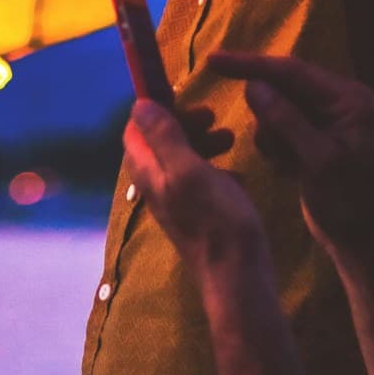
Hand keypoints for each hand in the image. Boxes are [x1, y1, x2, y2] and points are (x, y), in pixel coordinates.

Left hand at [120, 100, 268, 276]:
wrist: (238, 277)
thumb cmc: (216, 220)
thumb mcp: (190, 170)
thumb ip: (164, 137)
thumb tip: (139, 104)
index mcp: (149, 173)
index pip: (134, 130)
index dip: (154, 108)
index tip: (185, 97)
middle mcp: (157, 187)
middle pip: (160, 142)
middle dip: (185, 124)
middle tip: (214, 117)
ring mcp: (177, 202)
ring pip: (183, 160)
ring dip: (204, 144)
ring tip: (231, 140)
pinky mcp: (198, 215)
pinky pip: (202, 182)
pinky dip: (218, 171)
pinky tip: (239, 177)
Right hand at [211, 52, 373, 258]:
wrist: (360, 240)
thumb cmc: (348, 200)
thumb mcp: (318, 159)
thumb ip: (286, 119)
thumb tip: (254, 84)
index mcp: (348, 98)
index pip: (293, 71)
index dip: (251, 65)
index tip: (213, 60)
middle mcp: (337, 101)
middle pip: (282, 89)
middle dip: (268, 118)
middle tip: (280, 151)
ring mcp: (323, 120)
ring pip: (275, 111)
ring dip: (272, 138)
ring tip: (289, 166)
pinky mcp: (310, 138)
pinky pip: (277, 130)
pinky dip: (275, 149)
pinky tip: (290, 172)